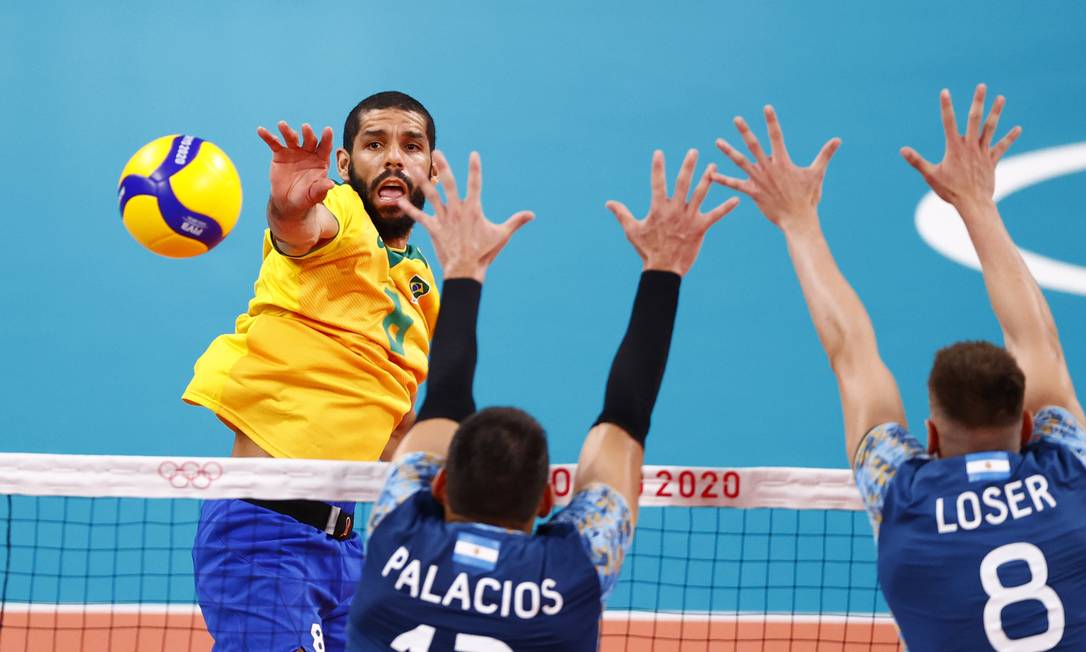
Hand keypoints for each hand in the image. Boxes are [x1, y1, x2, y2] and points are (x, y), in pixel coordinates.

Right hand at [257, 121, 335, 219]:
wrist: (288, 202)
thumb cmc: (306, 198)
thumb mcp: (313, 195)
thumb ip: (321, 189)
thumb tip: (331, 185)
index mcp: (321, 161)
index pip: (325, 148)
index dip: (327, 139)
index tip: (327, 129)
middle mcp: (309, 153)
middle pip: (309, 140)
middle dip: (308, 134)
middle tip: (305, 127)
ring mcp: (294, 151)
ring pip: (292, 138)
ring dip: (287, 131)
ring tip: (282, 125)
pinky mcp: (280, 154)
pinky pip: (274, 143)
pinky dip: (268, 136)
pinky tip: (261, 130)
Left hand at [398, 151, 533, 281]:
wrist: (466, 270)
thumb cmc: (484, 253)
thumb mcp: (502, 235)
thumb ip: (516, 221)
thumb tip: (532, 214)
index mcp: (473, 209)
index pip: (475, 184)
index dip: (475, 168)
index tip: (474, 154)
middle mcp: (457, 209)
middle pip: (448, 183)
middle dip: (443, 167)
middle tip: (437, 152)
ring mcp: (444, 218)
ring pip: (430, 194)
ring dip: (420, 178)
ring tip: (410, 165)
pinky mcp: (433, 228)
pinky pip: (419, 216)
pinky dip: (408, 207)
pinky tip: (397, 198)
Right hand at [606, 149, 738, 275]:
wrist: (664, 269)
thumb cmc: (647, 250)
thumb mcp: (632, 230)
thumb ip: (622, 213)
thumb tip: (608, 202)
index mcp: (658, 208)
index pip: (657, 183)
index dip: (658, 167)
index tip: (659, 152)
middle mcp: (675, 210)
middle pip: (683, 183)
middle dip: (688, 166)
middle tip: (694, 151)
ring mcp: (689, 218)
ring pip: (700, 194)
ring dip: (708, 179)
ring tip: (714, 166)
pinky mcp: (701, 228)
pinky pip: (716, 215)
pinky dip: (726, 207)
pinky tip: (737, 199)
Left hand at [713, 106, 839, 232]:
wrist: (798, 219)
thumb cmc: (808, 197)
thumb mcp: (817, 173)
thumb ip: (825, 155)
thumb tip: (838, 139)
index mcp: (783, 162)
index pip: (777, 136)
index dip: (772, 121)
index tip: (766, 107)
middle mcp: (769, 168)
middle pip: (754, 146)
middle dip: (745, 131)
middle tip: (736, 119)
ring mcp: (759, 180)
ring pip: (741, 162)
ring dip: (728, 152)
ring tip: (717, 141)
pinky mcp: (753, 192)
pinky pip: (735, 184)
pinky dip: (723, 179)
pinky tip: (711, 174)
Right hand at [900, 84, 1020, 210]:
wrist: (972, 203)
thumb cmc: (949, 190)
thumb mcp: (930, 175)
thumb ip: (916, 161)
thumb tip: (902, 150)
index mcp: (954, 148)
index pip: (949, 122)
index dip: (946, 106)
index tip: (945, 92)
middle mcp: (970, 146)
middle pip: (974, 119)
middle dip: (978, 101)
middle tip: (982, 86)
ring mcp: (982, 152)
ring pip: (990, 128)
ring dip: (996, 112)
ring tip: (1001, 98)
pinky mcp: (991, 161)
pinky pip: (1001, 147)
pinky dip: (1009, 138)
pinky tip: (1017, 129)